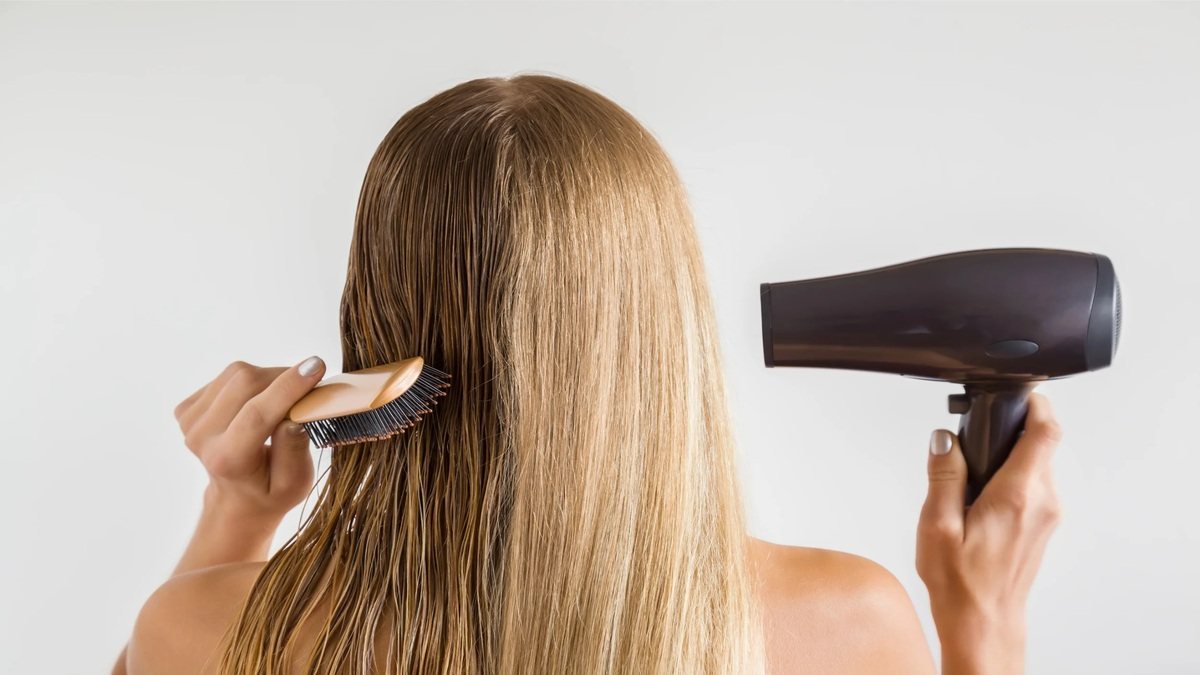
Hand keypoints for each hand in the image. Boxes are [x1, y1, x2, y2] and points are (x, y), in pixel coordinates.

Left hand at [173, 356, 326, 525]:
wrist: (237, 499)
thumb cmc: (271, 492)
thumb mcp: (295, 485)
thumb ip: (295, 452)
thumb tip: (295, 416)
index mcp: (228, 461)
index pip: (257, 414)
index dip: (288, 387)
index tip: (317, 365)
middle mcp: (202, 439)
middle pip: (246, 383)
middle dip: (284, 377)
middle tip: (307, 388)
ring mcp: (190, 422)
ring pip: (237, 373)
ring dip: (270, 378)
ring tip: (283, 399)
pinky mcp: (187, 409)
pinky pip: (227, 377)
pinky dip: (253, 382)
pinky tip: (258, 401)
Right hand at [916, 392, 1062, 674]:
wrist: (984, 623)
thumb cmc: (961, 584)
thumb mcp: (936, 525)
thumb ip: (943, 476)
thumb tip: (944, 439)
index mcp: (1017, 496)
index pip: (1046, 432)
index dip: (1037, 403)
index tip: (1018, 392)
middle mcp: (1042, 502)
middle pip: (1040, 444)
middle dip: (1009, 430)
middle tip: (974, 435)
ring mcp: (1048, 515)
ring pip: (1036, 464)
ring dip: (1009, 456)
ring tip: (971, 472)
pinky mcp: (1043, 525)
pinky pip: (1034, 485)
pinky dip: (1012, 477)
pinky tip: (981, 495)